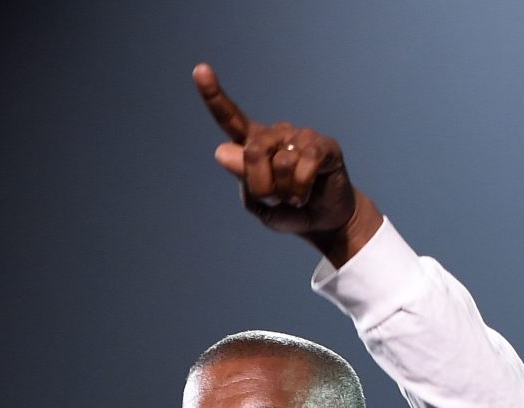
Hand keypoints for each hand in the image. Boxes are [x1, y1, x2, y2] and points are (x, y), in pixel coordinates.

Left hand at [193, 63, 381, 266]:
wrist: (324, 222)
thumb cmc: (288, 211)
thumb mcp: (259, 203)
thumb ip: (241, 179)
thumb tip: (222, 150)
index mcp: (254, 144)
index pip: (230, 118)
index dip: (214, 96)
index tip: (199, 70)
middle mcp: (275, 134)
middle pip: (253, 152)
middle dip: (261, 186)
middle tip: (275, 199)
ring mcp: (300, 136)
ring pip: (281, 163)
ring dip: (286, 192)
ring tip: (295, 196)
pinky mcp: (323, 145)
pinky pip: (304, 165)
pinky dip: (301, 189)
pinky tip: (307, 193)